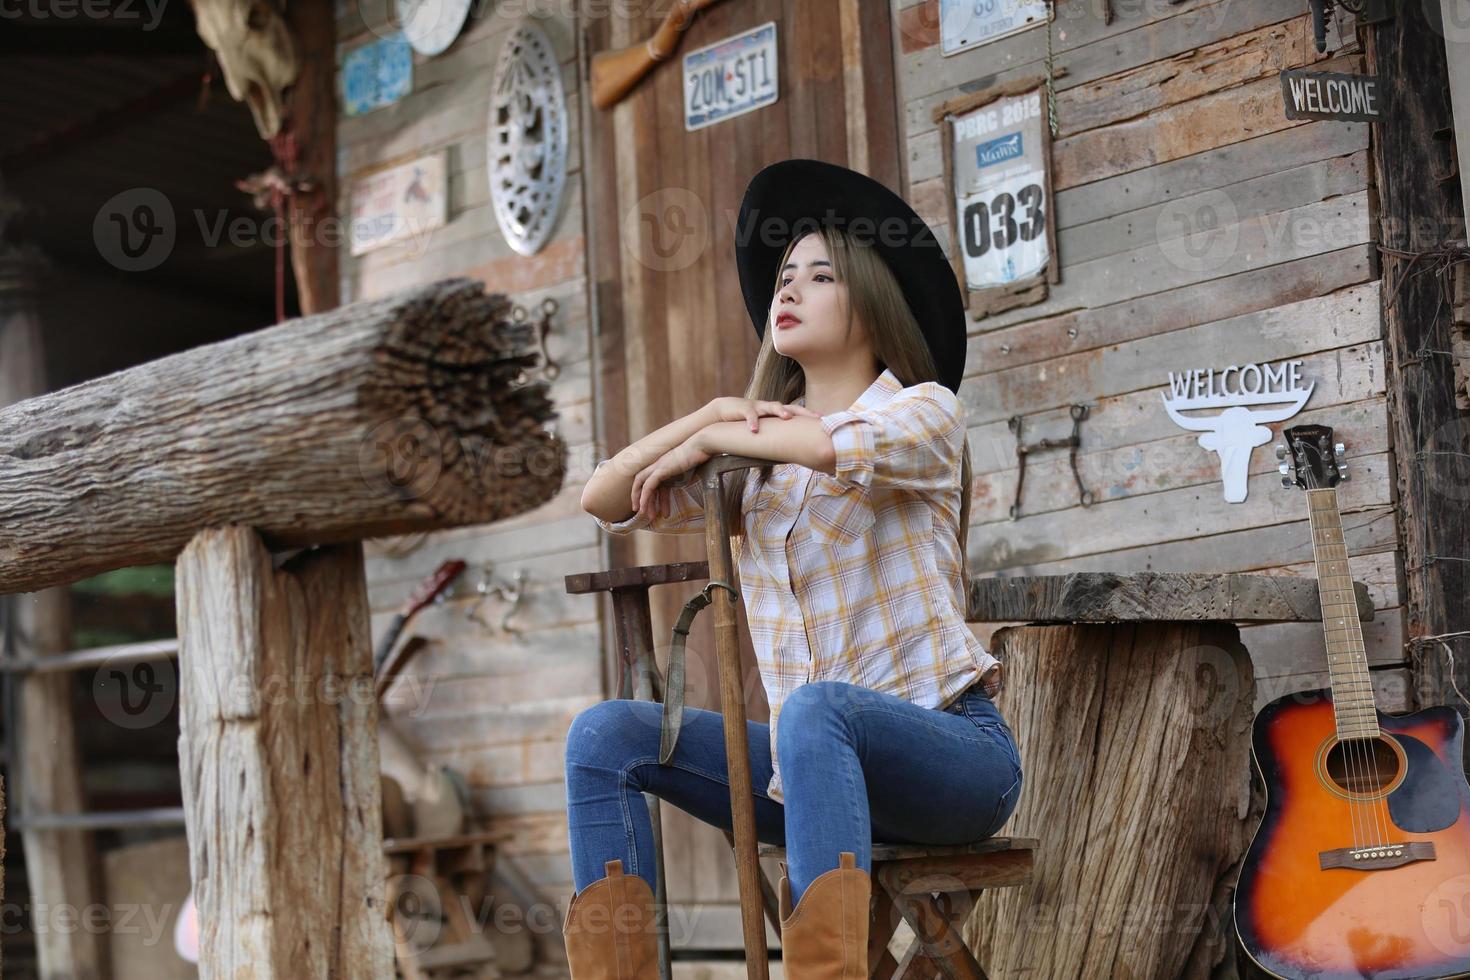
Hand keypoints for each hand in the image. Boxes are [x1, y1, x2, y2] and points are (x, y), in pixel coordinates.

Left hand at [631, 437, 711, 517]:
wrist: (702, 446)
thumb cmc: (698, 457)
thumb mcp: (687, 470)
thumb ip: (681, 478)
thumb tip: (682, 487)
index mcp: (663, 466)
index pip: (652, 482)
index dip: (650, 495)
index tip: (653, 507)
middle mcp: (657, 465)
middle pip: (641, 482)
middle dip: (639, 497)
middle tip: (640, 512)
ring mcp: (658, 466)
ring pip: (642, 485)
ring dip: (642, 500)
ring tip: (644, 514)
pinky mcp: (661, 470)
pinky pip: (649, 486)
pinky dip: (645, 497)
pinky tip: (644, 507)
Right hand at [706, 396, 820, 432]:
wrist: (725, 410)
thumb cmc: (749, 422)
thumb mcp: (764, 429)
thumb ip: (776, 437)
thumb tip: (791, 453)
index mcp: (777, 413)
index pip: (798, 413)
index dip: (810, 416)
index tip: (825, 421)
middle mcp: (771, 407)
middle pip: (791, 407)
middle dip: (804, 412)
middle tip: (816, 418)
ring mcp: (758, 406)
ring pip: (771, 405)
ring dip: (779, 410)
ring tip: (786, 417)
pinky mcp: (743, 408)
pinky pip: (749, 414)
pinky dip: (752, 422)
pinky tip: (754, 430)